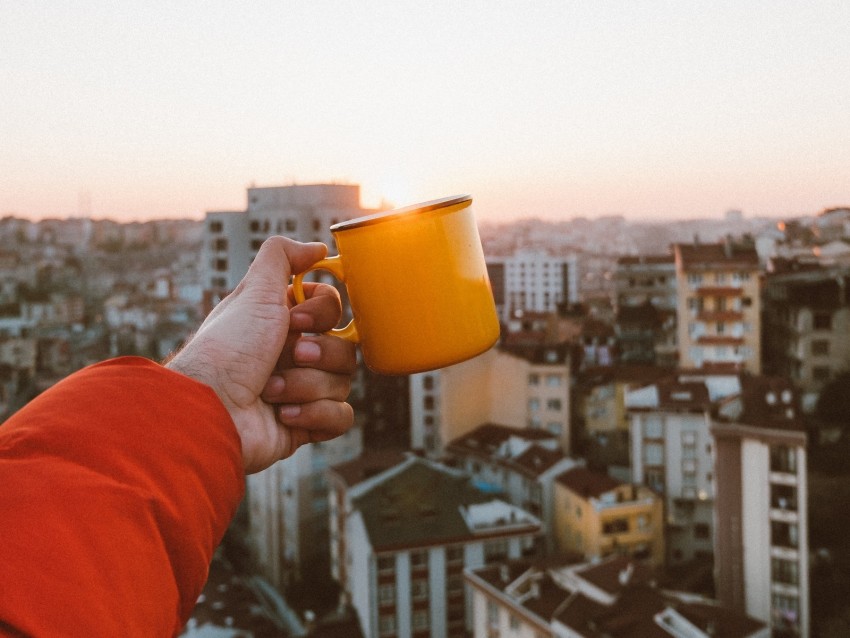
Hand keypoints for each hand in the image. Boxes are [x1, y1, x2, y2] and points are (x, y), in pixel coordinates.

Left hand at [166, 236, 355, 473]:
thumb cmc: (226, 350)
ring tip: (271, 391)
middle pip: (346, 347)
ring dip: (305, 385)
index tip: (296, 321)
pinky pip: (340, 418)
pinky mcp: (306, 425)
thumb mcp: (252, 291)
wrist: (209, 410)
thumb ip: (282, 256)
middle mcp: (295, 354)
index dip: (323, 315)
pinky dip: (315, 415)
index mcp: (285, 323)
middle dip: (317, 354)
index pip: (334, 310)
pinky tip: (283, 415)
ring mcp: (302, 391)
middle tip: (289, 356)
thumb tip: (319, 248)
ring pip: (343, 382)